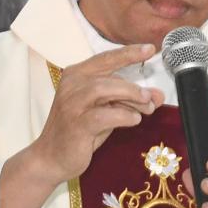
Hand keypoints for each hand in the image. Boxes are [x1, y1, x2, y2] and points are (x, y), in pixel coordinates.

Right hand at [23, 43, 164, 186]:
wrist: (51, 158)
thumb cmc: (79, 132)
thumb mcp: (106, 111)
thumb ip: (128, 101)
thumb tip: (156, 96)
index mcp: (76, 75)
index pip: (106, 58)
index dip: (129, 53)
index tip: (150, 49)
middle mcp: (71, 85)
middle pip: (108, 75)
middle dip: (134, 86)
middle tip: (151, 98)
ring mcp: (72, 104)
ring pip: (104, 89)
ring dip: (130, 96)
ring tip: (145, 107)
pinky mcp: (76, 125)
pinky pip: (103, 115)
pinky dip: (123, 116)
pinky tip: (134, 120)